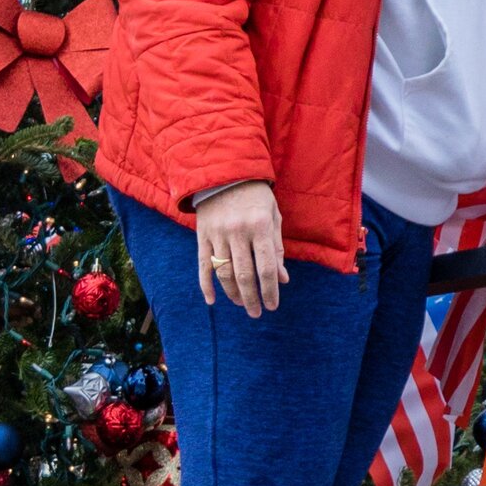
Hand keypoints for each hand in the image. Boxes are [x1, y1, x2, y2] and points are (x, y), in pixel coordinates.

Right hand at [195, 180, 285, 317]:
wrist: (224, 171)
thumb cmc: (255, 196)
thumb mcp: (273, 216)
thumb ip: (276, 248)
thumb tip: (282, 279)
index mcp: (260, 226)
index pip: (266, 267)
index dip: (269, 290)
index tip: (272, 306)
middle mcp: (238, 231)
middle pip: (244, 275)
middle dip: (252, 298)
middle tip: (256, 313)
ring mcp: (218, 234)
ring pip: (224, 273)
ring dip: (233, 293)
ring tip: (241, 304)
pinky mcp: (203, 236)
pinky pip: (203, 265)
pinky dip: (206, 285)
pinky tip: (211, 301)